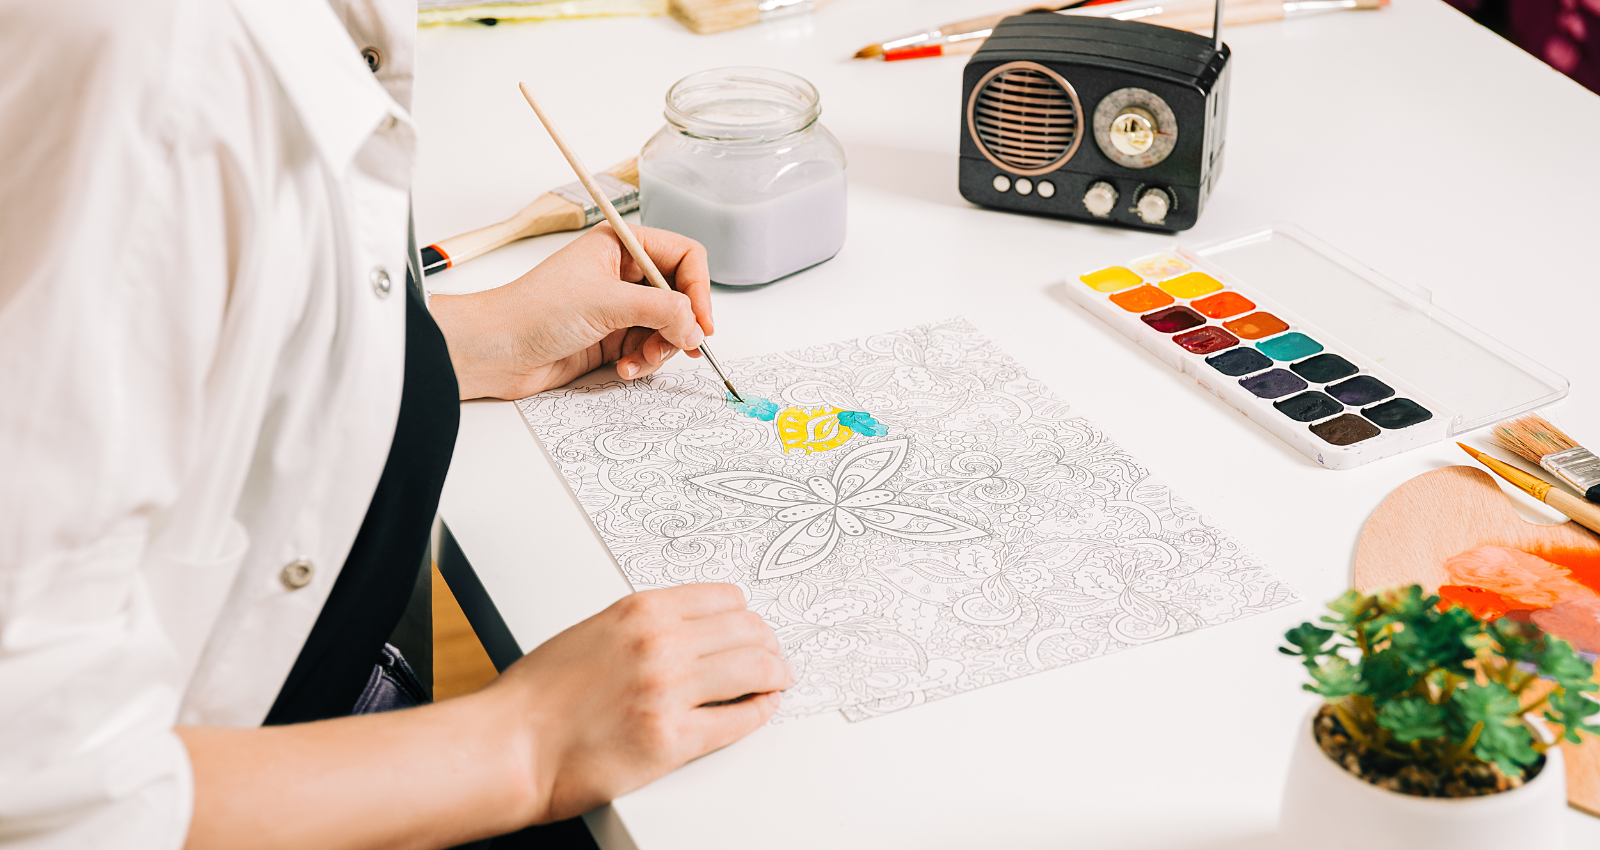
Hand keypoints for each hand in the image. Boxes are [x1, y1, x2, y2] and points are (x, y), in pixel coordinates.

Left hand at [430, 224, 713, 399]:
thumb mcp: (607, 302)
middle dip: (679, 326)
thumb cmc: (534, 311)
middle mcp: (623, 274)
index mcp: (622, 245)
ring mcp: (619, 308)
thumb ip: (661, 310)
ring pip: (668, 328)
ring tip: (637, 361)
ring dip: (659, 350)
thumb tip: (695, 327)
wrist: (496, 350)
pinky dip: (643, 362)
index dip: (699, 288)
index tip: (702, 321)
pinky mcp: (612, 338)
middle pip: (680, 296)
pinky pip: (648, 349)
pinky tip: (624, 368)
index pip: (684, 257)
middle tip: (678, 346)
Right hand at [486, 584, 790, 823]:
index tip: (751, 628)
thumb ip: (643, 627)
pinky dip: (759, 713)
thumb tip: (689, 630)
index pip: (725, 598)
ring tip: (777, 682)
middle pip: (750, 631)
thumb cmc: (539, 696)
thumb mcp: (594, 632)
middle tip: (774, 657)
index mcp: (641, 611)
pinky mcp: (673, 740)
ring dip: (775, 675)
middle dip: (768, 644)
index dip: (746, 616)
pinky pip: (740, 720)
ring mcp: (670, 692)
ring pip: (756, 669)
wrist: (509, 745)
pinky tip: (761, 710)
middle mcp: (661, 644)